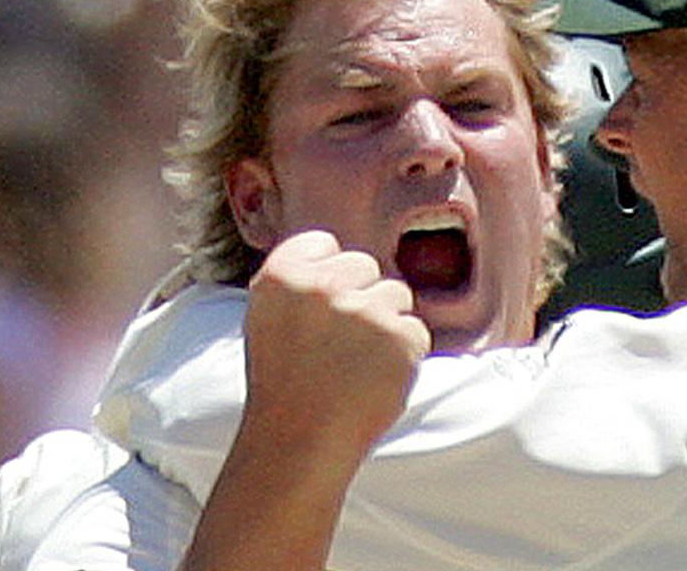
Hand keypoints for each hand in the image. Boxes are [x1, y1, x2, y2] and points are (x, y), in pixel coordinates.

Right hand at [242, 230, 430, 458]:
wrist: (300, 442)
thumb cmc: (286, 383)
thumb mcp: (270, 318)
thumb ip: (302, 280)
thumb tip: (342, 254)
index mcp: (281, 276)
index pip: (324, 243)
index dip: (328, 275)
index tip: (319, 310)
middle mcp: (321, 286)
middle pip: (366, 265)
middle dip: (361, 297)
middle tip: (338, 344)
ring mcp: (363, 310)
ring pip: (397, 295)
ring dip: (386, 325)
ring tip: (354, 364)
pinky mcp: (399, 336)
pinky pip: (416, 330)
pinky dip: (404, 355)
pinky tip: (374, 378)